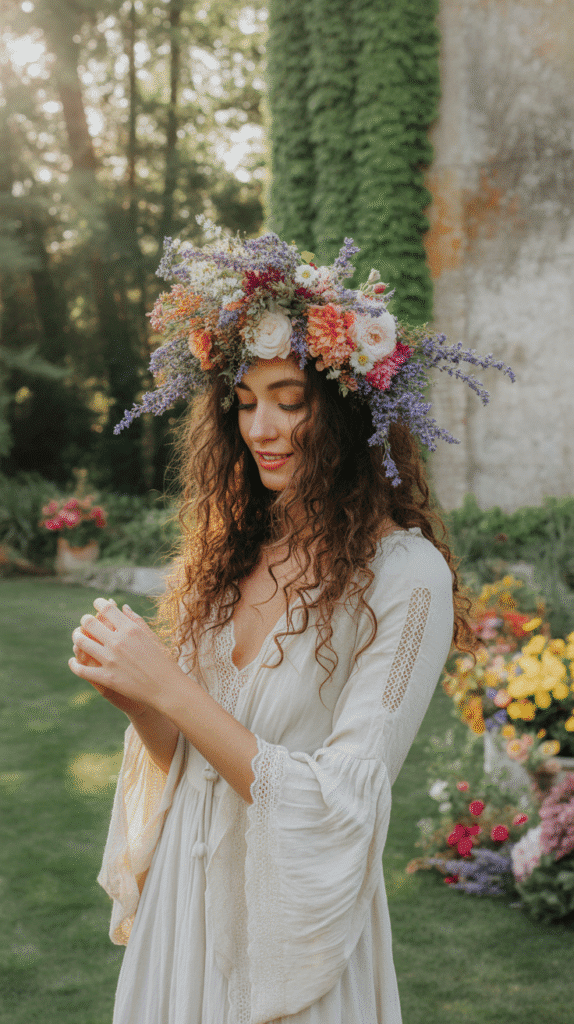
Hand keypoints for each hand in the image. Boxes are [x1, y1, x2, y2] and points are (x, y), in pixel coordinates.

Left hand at [70, 598, 176, 715]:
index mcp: (130, 629)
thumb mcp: (152, 637)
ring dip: (77, 637)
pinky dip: (74, 663)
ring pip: (81, 642)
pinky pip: (81, 669)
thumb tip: (123, 607)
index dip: (99, 603)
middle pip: (89, 623)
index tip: (97, 604)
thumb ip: (136, 620)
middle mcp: (118, 642)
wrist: (167, 689)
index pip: (107, 609)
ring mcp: (110, 660)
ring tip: (78, 636)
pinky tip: (74, 661)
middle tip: (86, 621)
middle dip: (85, 620)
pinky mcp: (106, 678)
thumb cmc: (164, 661)